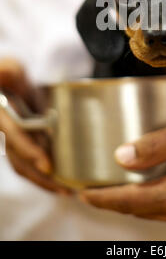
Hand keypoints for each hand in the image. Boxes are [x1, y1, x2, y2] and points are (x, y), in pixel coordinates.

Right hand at [0, 58, 69, 193]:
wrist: (2, 83)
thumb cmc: (5, 74)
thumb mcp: (8, 69)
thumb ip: (9, 72)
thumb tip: (5, 74)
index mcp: (1, 116)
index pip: (15, 136)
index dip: (30, 151)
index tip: (47, 165)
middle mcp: (2, 130)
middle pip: (19, 159)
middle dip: (41, 176)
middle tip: (65, 187)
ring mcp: (7, 138)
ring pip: (21, 165)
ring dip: (42, 180)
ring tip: (65, 190)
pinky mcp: (16, 141)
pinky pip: (24, 161)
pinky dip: (39, 172)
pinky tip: (56, 179)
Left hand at [80, 112, 165, 232]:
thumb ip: (153, 146)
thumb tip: (121, 158)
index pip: (129, 202)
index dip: (103, 198)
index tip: (83, 194)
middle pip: (144, 209)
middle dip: (123, 197)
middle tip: (105, 184)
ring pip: (163, 211)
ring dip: (148, 198)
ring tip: (137, 180)